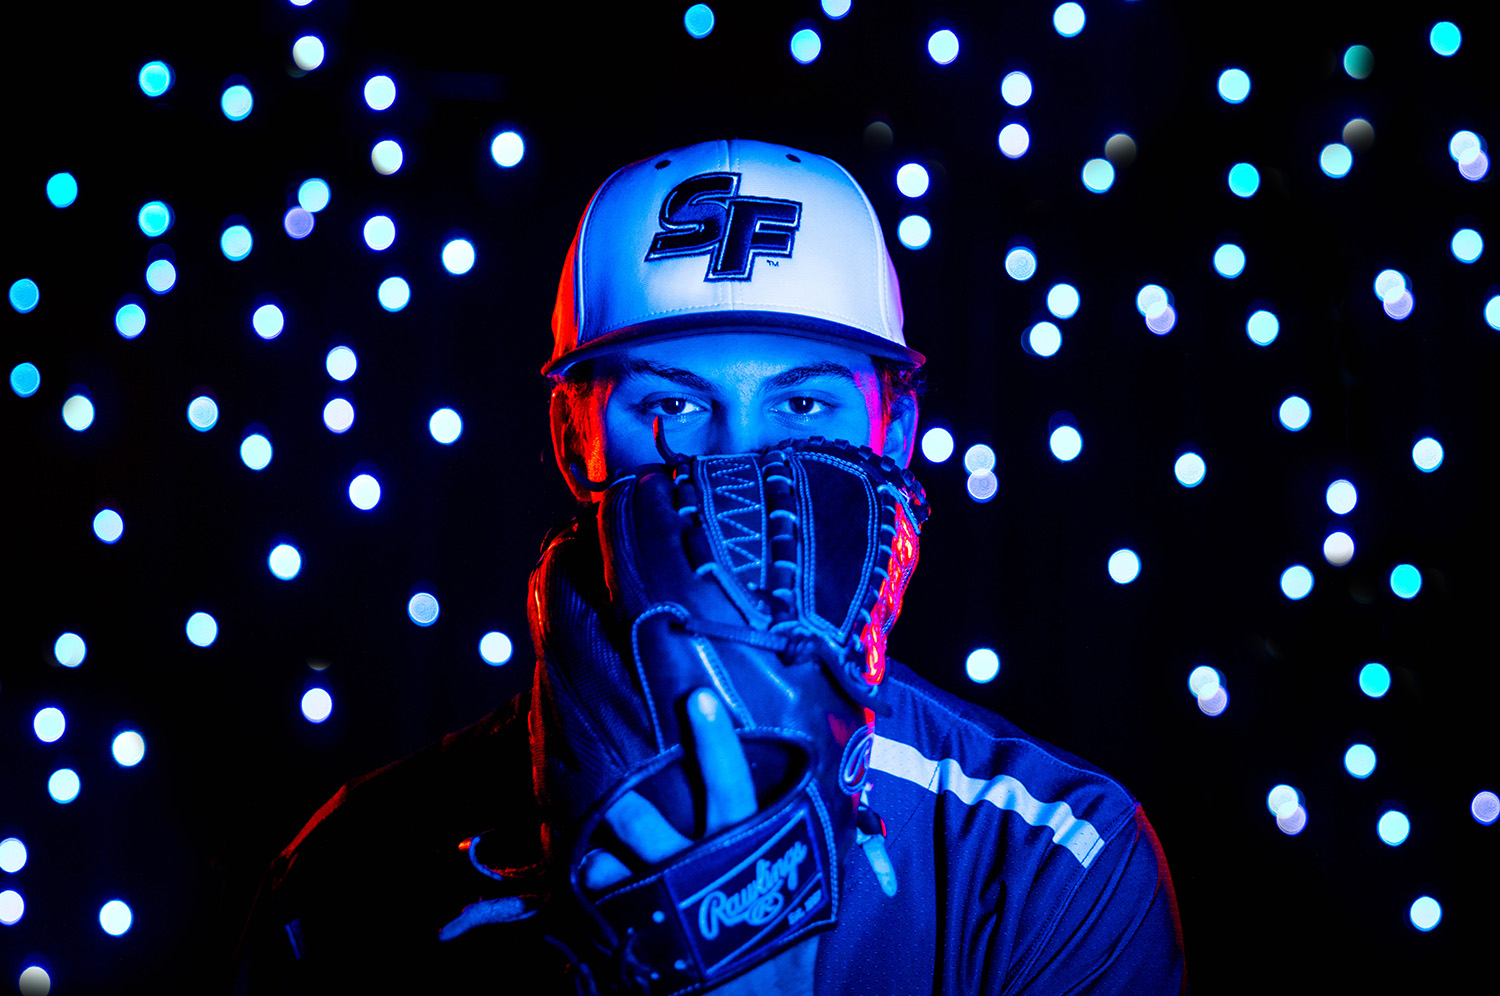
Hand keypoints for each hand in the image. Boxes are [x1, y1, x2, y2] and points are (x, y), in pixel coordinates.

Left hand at [579, 688, 817, 995]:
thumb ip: (807, 844)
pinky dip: (602, 907)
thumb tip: (834, 793)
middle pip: (659, 835)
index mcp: (752, 852)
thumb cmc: (786, 942)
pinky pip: (615, 922)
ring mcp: (676, 916)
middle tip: (614, 794)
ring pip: (625, 879)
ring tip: (591, 858)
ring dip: (602, 866)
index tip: (698, 699)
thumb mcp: (808, 890)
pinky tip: (594, 896)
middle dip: (631, 813)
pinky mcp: (654, 950)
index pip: (733, 789)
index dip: (716, 745)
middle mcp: (709, 878)